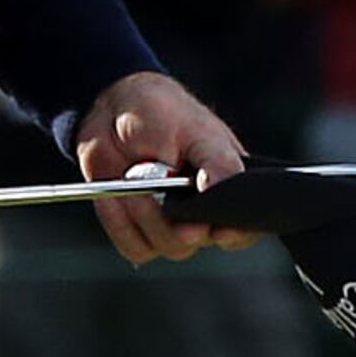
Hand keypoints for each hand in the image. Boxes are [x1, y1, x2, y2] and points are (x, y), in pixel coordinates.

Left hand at [73, 69, 249, 263]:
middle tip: (157, 192)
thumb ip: (218, 164)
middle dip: (175, 219)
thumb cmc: (164, 114)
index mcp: (226, 187)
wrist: (115, 110)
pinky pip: (134, 246)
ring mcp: (170, 223)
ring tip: (129, 178)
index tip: (219, 229)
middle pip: (198, 240)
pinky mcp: (138, 229)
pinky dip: (119, 223)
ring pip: (166, 246)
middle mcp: (202, 212)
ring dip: (144, 215)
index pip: (244, 226)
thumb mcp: (197, 132)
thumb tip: (220, 192)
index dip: (236, 233)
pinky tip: (111, 196)